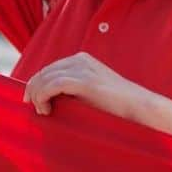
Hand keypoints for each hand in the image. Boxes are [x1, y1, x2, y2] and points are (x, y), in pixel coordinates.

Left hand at [24, 52, 141, 117]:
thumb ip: (73, 91)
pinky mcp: (84, 81)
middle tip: (31, 107)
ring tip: (43, 112)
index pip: (49, 69)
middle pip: (44, 71)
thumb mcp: (90, 93)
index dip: (36, 84)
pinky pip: (53, 85)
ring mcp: (82, 69)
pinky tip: (46, 110)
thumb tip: (49, 101)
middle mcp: (80, 60)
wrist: (139, 107)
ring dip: (38, 96)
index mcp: (81, 60)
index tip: (31, 101)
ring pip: (46, 78)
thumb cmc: (116, 107)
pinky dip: (43, 97)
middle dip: (33, 89)